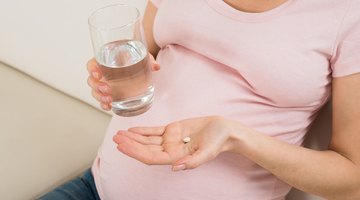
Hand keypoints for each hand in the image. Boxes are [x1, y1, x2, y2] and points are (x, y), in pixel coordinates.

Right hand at [86, 53, 159, 110]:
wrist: (137, 62)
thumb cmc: (135, 56)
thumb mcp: (141, 55)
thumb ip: (148, 59)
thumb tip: (156, 67)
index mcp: (105, 60)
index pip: (92, 64)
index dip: (92, 69)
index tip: (98, 74)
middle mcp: (102, 73)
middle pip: (91, 80)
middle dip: (97, 86)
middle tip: (107, 89)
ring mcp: (104, 83)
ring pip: (95, 91)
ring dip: (99, 97)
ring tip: (109, 99)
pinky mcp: (109, 93)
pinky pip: (102, 100)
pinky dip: (104, 104)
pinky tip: (109, 107)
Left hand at [113, 116, 236, 170]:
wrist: (223, 130)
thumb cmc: (217, 141)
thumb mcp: (208, 153)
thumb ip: (193, 162)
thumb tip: (175, 168)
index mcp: (176, 157)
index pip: (151, 157)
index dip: (135, 152)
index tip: (122, 146)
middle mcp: (170, 150)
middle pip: (145, 149)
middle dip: (130, 145)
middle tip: (115, 139)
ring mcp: (170, 140)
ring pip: (147, 140)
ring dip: (133, 138)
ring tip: (119, 135)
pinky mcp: (172, 130)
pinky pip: (154, 131)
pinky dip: (142, 131)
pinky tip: (132, 130)